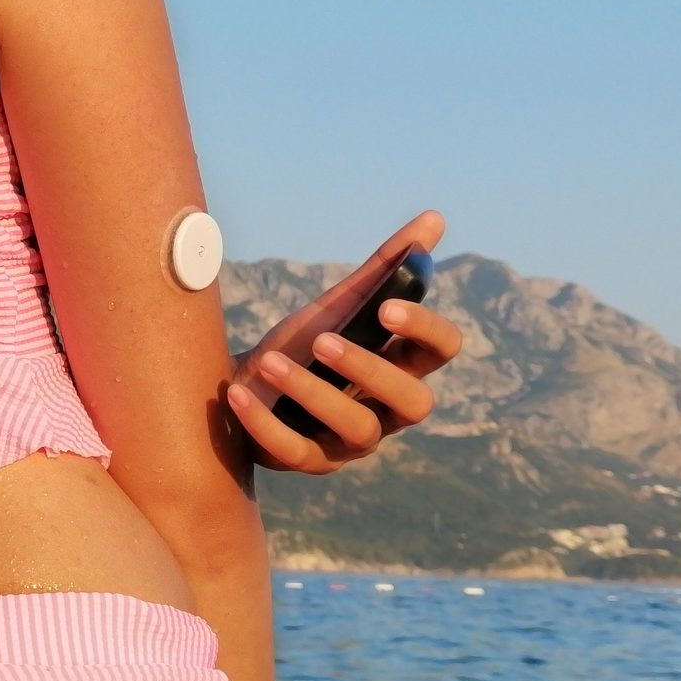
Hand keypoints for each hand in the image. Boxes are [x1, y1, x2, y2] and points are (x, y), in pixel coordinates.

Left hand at [226, 209, 462, 474]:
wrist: (242, 383)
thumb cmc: (303, 345)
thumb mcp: (339, 305)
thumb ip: (385, 268)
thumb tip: (434, 219)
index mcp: (401, 367)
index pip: (442, 352)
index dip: (425, 331)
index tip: (389, 307)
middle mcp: (385, 411)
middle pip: (415, 402)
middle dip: (370, 370)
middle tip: (323, 339)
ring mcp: (347, 443)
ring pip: (356, 429)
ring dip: (312, 392)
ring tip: (271, 361)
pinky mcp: (304, 461)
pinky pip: (293, 451)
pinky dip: (264, 423)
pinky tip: (238, 393)